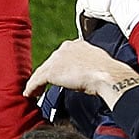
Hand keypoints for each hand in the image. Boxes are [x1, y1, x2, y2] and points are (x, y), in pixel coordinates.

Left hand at [24, 39, 138, 109]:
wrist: (107, 75)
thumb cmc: (108, 72)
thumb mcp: (99, 63)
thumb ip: (90, 65)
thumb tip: (91, 74)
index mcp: (78, 44)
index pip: (63, 55)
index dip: (60, 66)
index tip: (59, 74)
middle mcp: (65, 48)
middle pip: (50, 62)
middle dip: (47, 73)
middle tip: (44, 85)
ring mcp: (57, 59)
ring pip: (42, 71)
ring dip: (37, 82)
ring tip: (34, 92)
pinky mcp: (51, 71)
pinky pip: (36, 81)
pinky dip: (32, 88)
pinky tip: (30, 94)